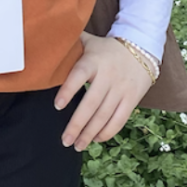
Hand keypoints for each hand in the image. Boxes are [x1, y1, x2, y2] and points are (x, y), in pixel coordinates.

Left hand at [54, 33, 153, 151]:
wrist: (141, 48)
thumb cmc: (106, 48)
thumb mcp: (88, 41)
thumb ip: (69, 43)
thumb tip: (44, 42)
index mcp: (93, 61)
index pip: (79, 75)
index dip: (68, 90)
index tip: (57, 106)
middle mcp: (108, 76)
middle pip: (92, 104)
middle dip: (77, 124)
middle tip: (65, 139)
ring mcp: (121, 89)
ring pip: (105, 115)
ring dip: (90, 133)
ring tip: (77, 145)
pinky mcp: (132, 99)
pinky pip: (120, 119)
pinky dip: (108, 132)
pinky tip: (96, 139)